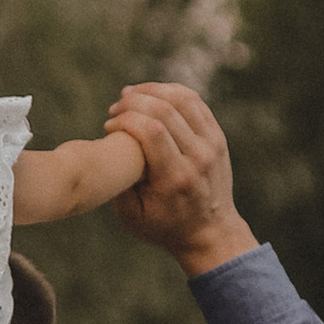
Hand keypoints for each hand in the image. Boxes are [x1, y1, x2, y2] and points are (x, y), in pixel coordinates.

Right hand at [107, 82, 253, 274]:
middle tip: (115, 109)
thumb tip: (106, 146)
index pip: (151, 130)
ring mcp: (212, 145)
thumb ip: (117, 184)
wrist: (209, 233)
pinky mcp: (217, 136)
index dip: (124, 119)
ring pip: (181, 98)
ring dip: (151, 90)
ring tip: (130, 96)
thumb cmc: (164, 226)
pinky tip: (151, 96)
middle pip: (164, 110)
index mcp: (175, 177)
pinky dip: (169, 91)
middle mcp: (198, 158)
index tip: (108, 126)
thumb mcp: (132, 216)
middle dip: (132, 101)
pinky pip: (194, 101)